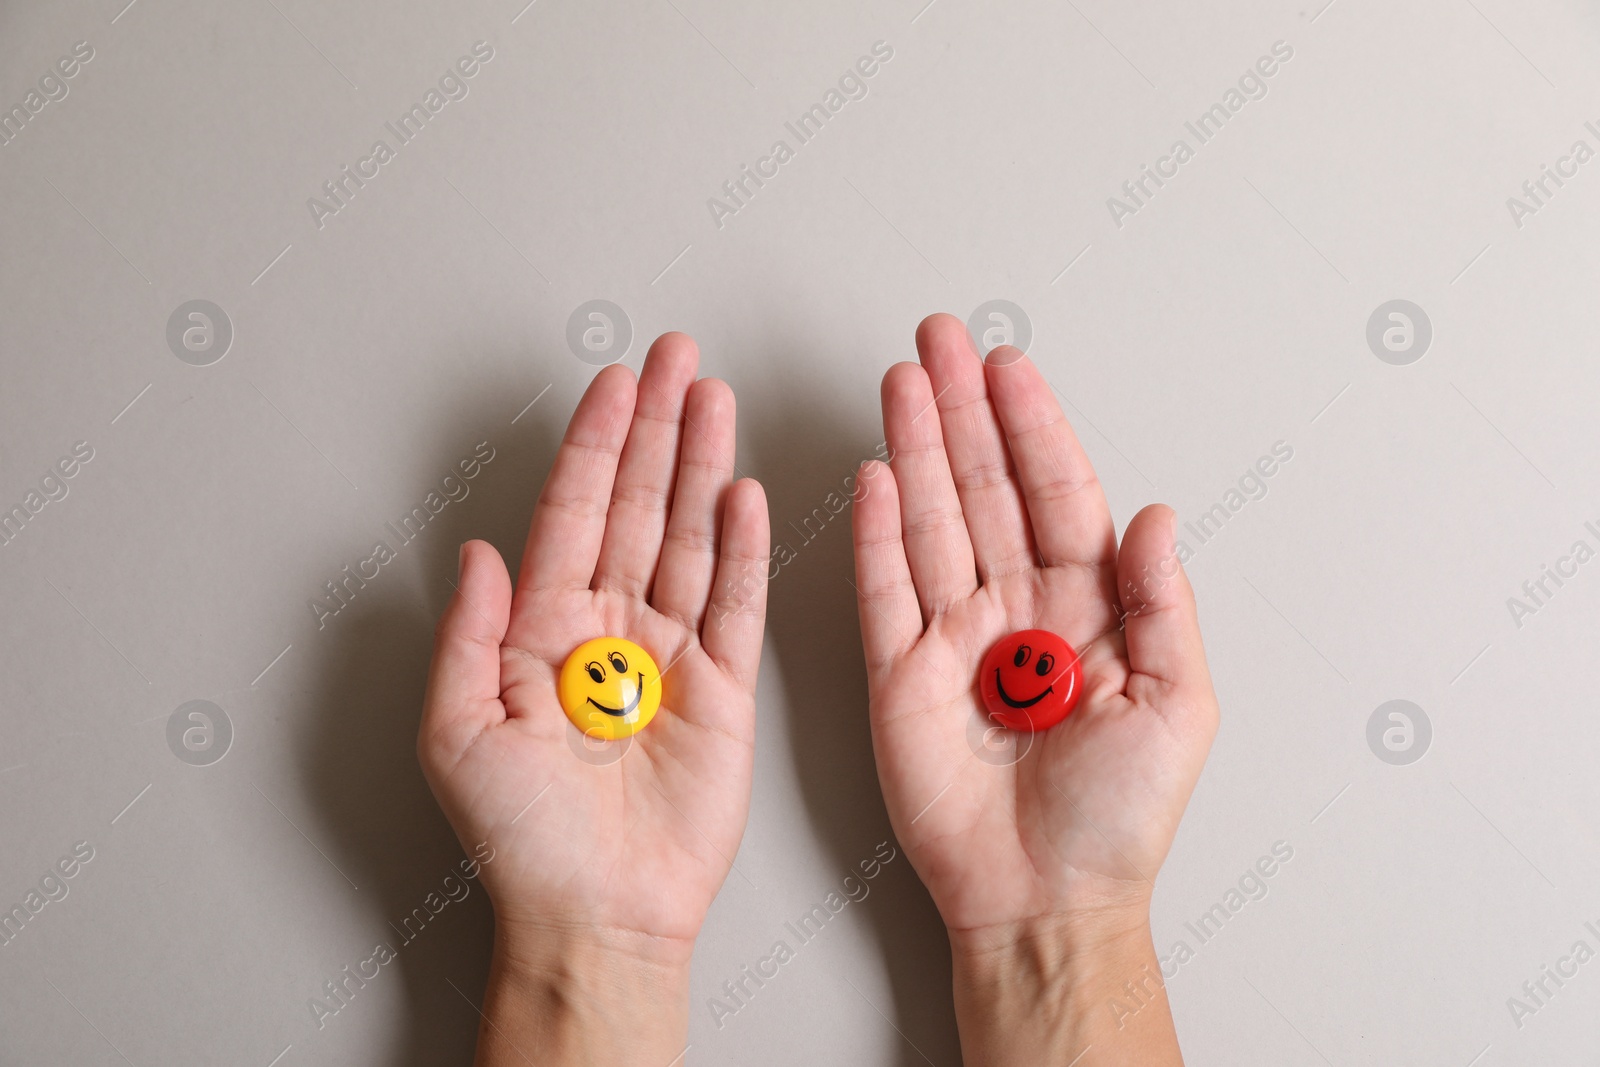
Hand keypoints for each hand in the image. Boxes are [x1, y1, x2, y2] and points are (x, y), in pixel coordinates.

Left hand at [419, 333, 767, 1065]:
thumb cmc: (521, 840)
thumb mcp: (458, 734)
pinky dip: (742, 546)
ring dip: (702, 464)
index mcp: (543, 631)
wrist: (598, 912)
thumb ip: (469, 636)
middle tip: (675, 357)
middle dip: (656, 426)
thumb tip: (477, 552)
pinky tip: (743, 491)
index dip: (593, 443)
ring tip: (714, 398)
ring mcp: (670, 654)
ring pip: (689, 536)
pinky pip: (735, 602)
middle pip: (636, 505)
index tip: (613, 382)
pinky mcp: (724, 688)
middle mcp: (609, 629)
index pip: (572, 512)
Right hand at [851, 315, 1217, 1063]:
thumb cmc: (1117, 821)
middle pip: (985, 486)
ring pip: (932, 518)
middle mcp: (1016, 607)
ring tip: (900, 379)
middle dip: (960, 408)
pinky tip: (876, 475)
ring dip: (916, 446)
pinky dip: (877, 530)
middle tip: (938, 340)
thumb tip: (1157, 514)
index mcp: (1086, 607)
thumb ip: (1164, 604)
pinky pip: (884, 587)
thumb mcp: (1178, 706)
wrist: (1044, 899)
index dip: (1032, 425)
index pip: (1056, 492)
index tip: (1009, 364)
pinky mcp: (899, 673)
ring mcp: (952, 635)